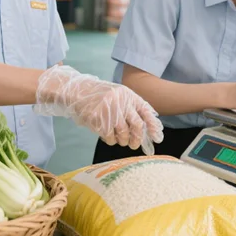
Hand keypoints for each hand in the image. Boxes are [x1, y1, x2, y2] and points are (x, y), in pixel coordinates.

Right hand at [35, 66, 162, 152]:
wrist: (77, 91)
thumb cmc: (101, 97)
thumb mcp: (119, 96)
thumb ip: (133, 108)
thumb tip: (151, 128)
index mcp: (128, 94)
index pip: (145, 111)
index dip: (152, 125)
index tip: (157, 137)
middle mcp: (120, 101)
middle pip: (136, 125)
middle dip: (137, 138)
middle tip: (134, 144)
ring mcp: (108, 110)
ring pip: (123, 133)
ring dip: (122, 140)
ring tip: (118, 138)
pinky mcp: (97, 119)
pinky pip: (109, 137)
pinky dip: (110, 140)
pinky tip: (106, 135)